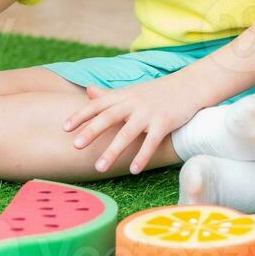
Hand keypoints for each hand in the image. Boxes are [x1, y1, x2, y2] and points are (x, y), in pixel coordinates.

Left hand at [63, 75, 203, 174]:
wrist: (190, 85)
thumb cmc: (157, 91)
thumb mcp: (132, 91)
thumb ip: (109, 95)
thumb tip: (88, 91)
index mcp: (124, 96)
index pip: (98, 104)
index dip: (81, 115)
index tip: (64, 128)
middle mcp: (134, 103)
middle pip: (109, 116)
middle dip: (92, 130)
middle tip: (75, 146)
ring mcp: (149, 113)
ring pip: (128, 133)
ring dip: (113, 150)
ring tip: (100, 168)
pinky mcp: (165, 122)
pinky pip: (151, 141)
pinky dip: (142, 155)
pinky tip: (133, 170)